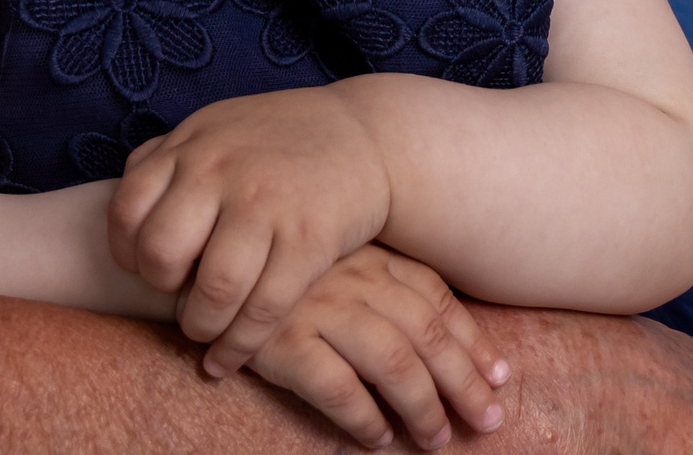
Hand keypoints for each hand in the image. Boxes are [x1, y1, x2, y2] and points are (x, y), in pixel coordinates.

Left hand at [109, 86, 392, 371]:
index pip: (127, 209)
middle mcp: (222, 171)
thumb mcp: (218, 130)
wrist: (368, 137)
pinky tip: (229, 360)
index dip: (127, 252)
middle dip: (162, 289)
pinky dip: (240, 346)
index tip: (144, 271)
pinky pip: (264, 309)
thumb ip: (169, 161)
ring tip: (204, 333)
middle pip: (162, 252)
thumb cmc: (281, 141)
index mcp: (193, 145)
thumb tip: (127, 211)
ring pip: (213, 290)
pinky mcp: (309, 240)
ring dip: (201, 327)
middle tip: (177, 297)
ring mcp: (266, 205)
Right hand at [239, 245, 505, 450]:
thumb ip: (376, 286)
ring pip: (392, 363)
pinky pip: (336, 387)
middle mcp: (352, 278)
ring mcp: (317, 307)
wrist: (192, 261)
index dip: (472, 340)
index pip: (436, 298)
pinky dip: (363, 418)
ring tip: (436, 439)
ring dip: (422, 407)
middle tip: (489, 420)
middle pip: (426, 335)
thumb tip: (434, 343)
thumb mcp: (331, 260)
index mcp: (369, 256)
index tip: (500, 376)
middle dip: (465, 381)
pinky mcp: (280, 339)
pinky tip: (377, 440)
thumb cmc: (268, 268)